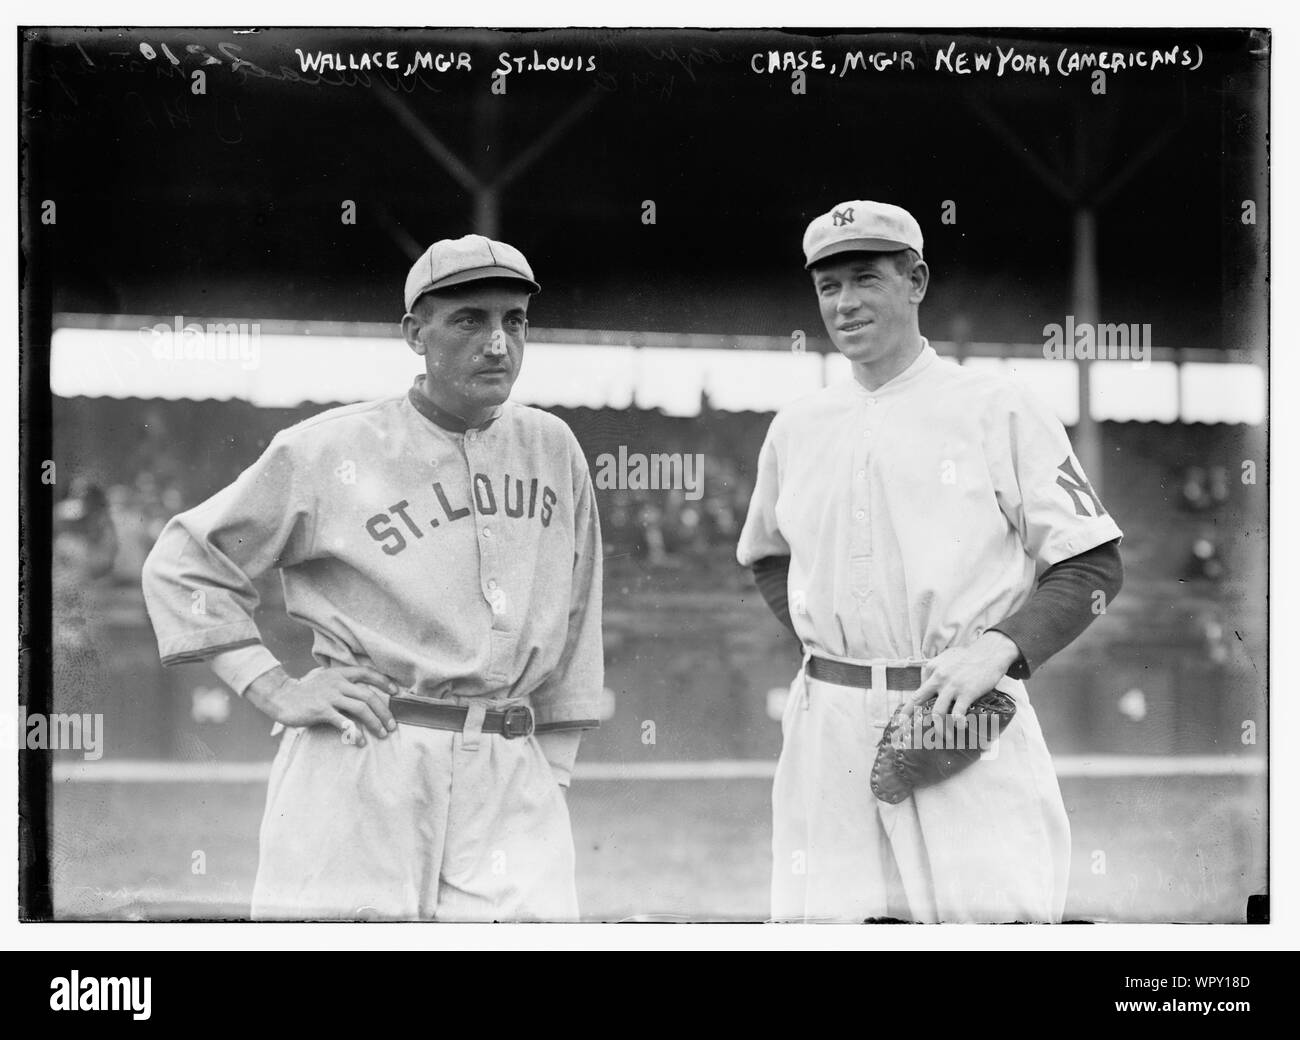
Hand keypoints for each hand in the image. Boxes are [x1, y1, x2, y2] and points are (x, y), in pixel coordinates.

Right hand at [246, 665, 399, 746]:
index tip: (397, 692)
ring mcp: (329, 696)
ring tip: (381, 733)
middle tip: (391, 725)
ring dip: (375, 723)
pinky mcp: (321, 710)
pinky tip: (360, 741)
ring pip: (361, 708)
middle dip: (384, 711)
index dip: (384, 682)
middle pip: (369, 695)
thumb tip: (365, 696)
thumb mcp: (326, 681)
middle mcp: (337, 682)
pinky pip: (344, 722)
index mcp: (339, 673)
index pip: (367, 673)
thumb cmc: (306, 692)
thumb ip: (343, 685)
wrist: (281, 698)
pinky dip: (355, 733)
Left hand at [902, 632, 1020, 720]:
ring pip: (937, 712)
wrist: (990, 653)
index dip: (909, 708)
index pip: (917, 691)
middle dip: (908, 716)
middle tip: (904, 730)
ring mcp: (952, 686)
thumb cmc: (968, 657)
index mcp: (931, 669)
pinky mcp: (966, 692)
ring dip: (939, 729)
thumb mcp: (946, 658)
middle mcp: (938, 677)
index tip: (905, 720)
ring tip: (944, 738)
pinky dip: (957, 723)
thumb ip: (935, 670)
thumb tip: (927, 683)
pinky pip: (958, 713)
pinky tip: (960, 727)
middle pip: (918, 700)